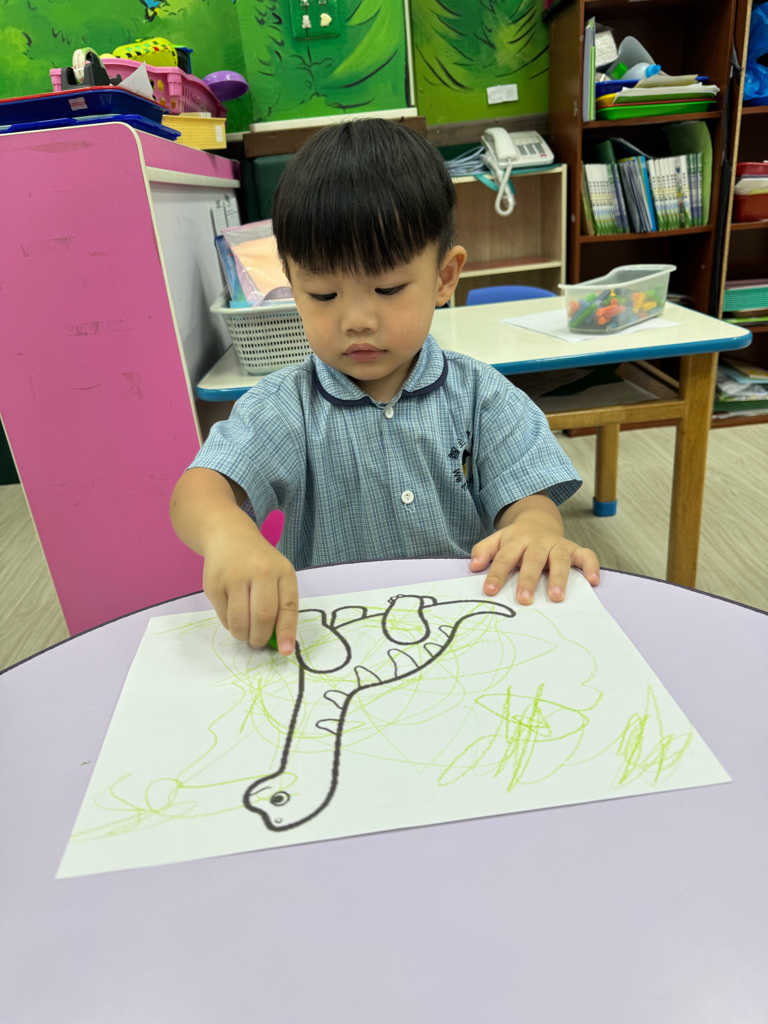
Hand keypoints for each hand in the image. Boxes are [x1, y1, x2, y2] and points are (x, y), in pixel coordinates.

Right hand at [202, 518, 298, 653]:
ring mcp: (235, 577)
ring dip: (243, 635)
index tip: (285, 651)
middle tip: (257, 642)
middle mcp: (260, 571)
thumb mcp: (278, 574)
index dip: (287, 632)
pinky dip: (229, 624)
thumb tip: (280, 642)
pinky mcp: (214, 584)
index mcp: (282, 571)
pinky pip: (223, 616)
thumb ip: (281, 604)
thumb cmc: (259, 561)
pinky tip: (233, 615)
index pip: (288, 606)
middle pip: (263, 616)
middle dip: (260, 637)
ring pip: (240, 620)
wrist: (228, 535)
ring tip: (245, 634)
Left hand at [469, 500, 598, 603]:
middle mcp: (539, 542)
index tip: (490, 591)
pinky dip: (592, 566)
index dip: (497, 574)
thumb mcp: (497, 540)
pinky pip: (587, 555)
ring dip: (558, 578)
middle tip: (524, 599)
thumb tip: (473, 565)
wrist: (538, 520)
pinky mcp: (575, 549)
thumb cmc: (516, 539)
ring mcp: (558, 545)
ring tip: (556, 597)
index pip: (505, 557)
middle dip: (528, 579)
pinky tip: (593, 581)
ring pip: (559, 559)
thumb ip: (484, 550)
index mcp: (517, 540)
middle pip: (533, 559)